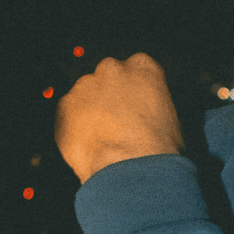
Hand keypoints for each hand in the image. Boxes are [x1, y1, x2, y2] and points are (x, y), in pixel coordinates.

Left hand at [55, 53, 185, 185]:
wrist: (130, 167)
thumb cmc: (157, 148)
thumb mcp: (167, 119)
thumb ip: (148, 106)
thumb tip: (139, 118)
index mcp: (142, 66)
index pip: (134, 69)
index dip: (131, 92)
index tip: (131, 108)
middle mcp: (112, 68)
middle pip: (106, 79)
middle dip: (107, 98)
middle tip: (113, 125)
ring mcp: (85, 84)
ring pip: (84, 96)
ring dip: (88, 113)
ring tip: (101, 141)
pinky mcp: (65, 104)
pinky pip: (67, 115)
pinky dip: (73, 129)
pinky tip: (88, 146)